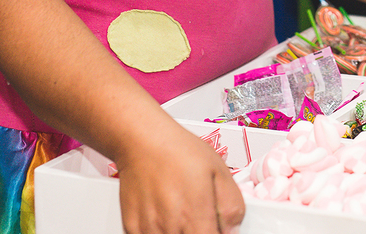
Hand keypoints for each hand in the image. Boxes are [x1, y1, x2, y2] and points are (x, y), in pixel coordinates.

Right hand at [116, 125, 244, 233]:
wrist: (143, 141)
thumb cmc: (179, 151)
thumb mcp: (219, 171)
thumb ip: (230, 205)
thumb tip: (234, 230)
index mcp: (195, 216)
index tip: (216, 227)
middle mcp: (170, 227)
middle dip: (198, 231)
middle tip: (200, 217)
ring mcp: (148, 230)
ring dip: (179, 232)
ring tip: (182, 213)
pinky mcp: (132, 228)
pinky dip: (160, 230)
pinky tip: (165, 214)